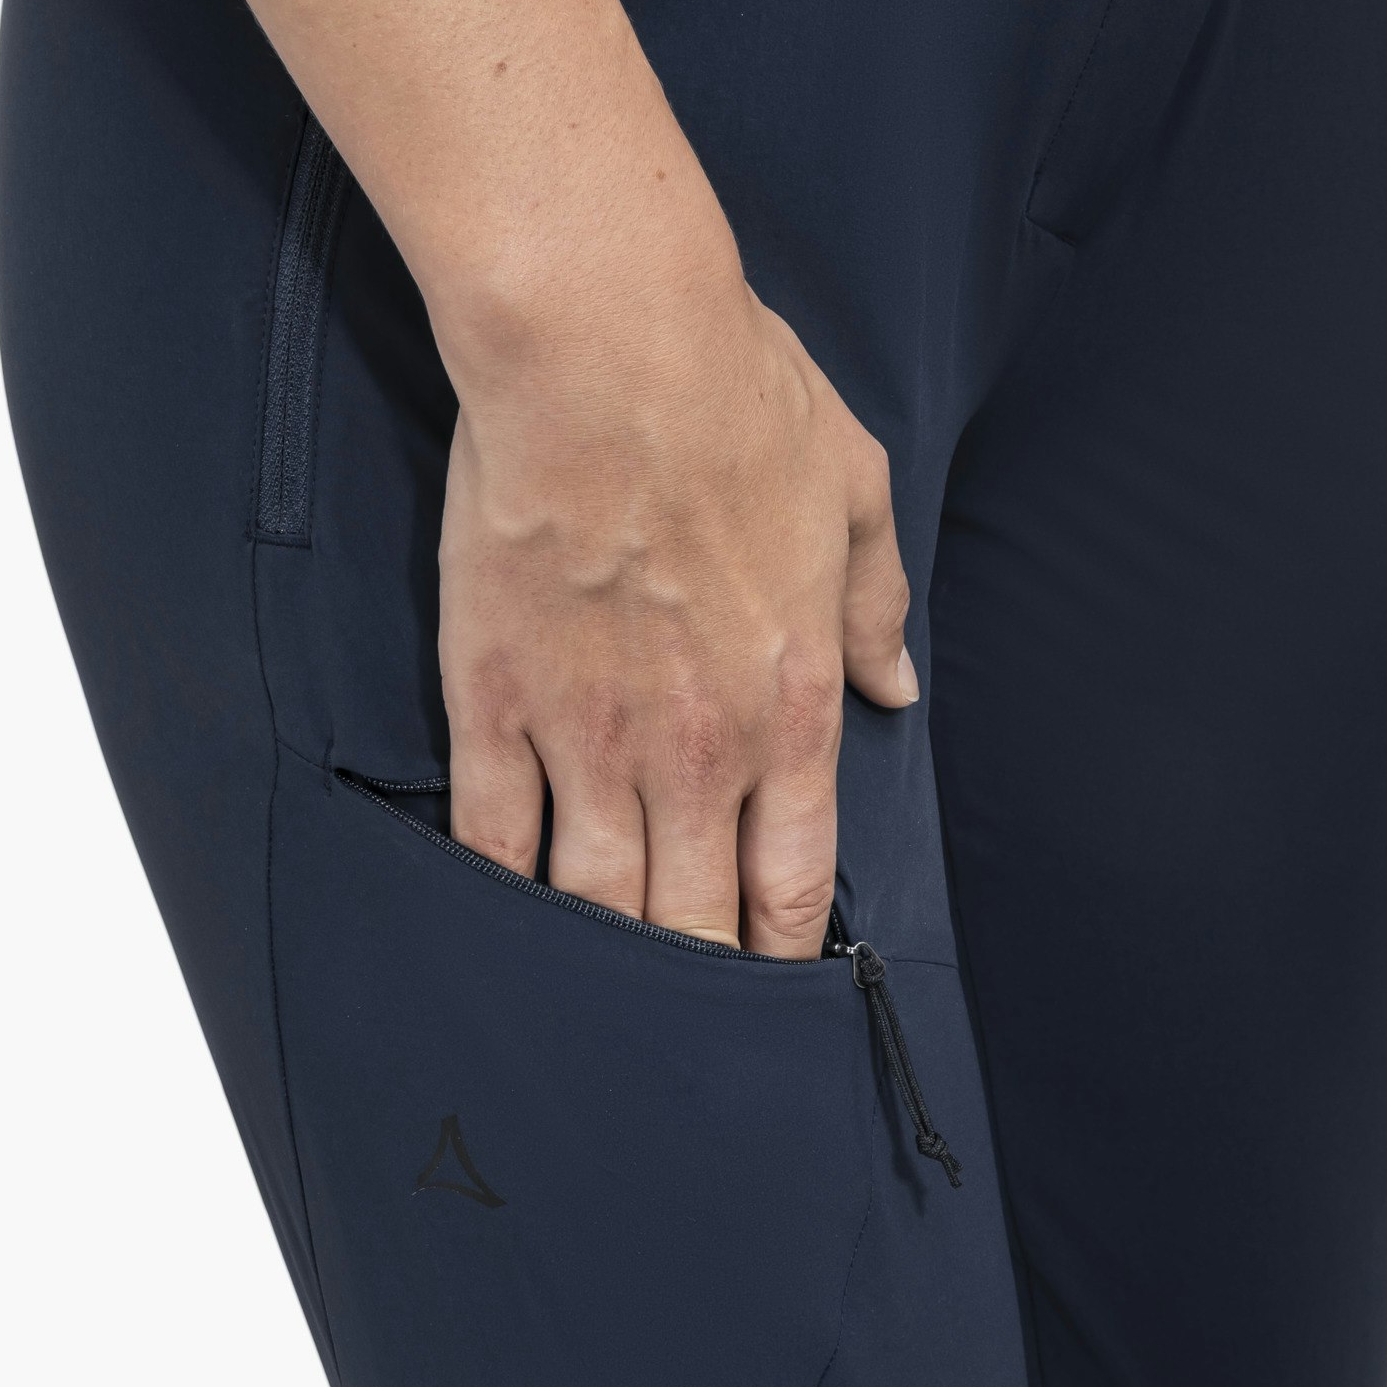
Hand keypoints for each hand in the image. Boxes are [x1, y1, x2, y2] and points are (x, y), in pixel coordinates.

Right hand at [169, 0, 915, 951]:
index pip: (795, 883)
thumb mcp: (854, 489)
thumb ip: (874, 603)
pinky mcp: (496, 699)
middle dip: (696, 987)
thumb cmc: (738, 399)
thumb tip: (897, 683)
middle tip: (687, 1040)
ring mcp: (589, 734)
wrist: (607, 346)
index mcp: (791, 706)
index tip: (778, 997)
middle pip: (694, 921)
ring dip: (600, 964)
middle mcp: (696, 749)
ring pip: (593, 902)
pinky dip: (495, 890)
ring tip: (593, 1015)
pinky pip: (490, 831)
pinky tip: (496, 927)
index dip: (786, 959)